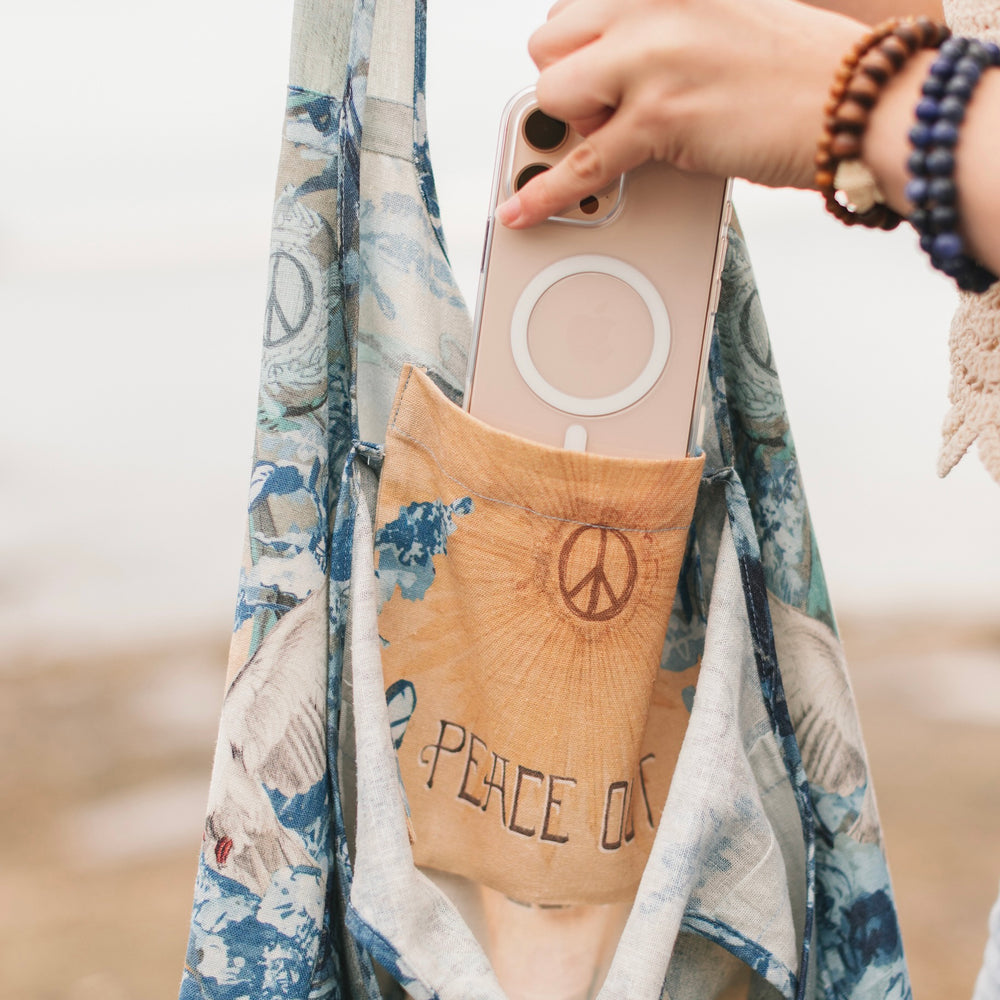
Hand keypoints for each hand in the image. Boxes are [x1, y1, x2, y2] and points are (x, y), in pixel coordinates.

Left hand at [498, 0, 864, 227]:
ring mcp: (650, 58)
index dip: (584, 54)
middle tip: (615, 106)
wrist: (858, 97)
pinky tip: (519, 210)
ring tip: (631, 134)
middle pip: (550, 46)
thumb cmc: (799, 68)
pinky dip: (544, 193)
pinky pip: (578, 163)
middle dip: (572, 85)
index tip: (595, 80)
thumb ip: (664, 33)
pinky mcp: (658, 118)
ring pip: (555, 96)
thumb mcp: (721, 18)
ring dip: (579, 125)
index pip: (573, 10)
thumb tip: (615, 70)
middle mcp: (650, 6)